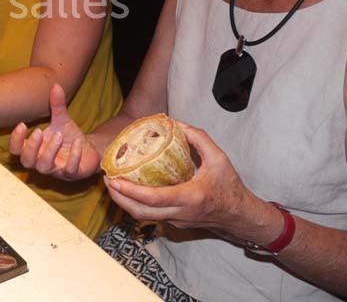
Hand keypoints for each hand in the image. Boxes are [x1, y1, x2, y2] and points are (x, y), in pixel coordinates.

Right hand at [8, 83, 101, 180]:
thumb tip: (56, 85)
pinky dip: (73, 157)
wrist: (89, 150)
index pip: (16, 149)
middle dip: (31, 147)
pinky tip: (77, 143)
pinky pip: (69, 170)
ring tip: (59, 135)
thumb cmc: (68, 137)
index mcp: (35, 149)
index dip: (16, 140)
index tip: (22, 124)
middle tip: (39, 131)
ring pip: (44, 167)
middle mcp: (42, 161)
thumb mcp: (62, 120)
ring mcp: (56, 169)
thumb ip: (57, 105)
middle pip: (27, 161)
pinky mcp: (72, 174)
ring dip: (50, 151)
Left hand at [104, 122, 268, 239]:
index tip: (114, 180)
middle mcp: (180, 213)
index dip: (130, 191)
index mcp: (190, 197)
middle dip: (119, 197)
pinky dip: (136, 205)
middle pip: (141, 212)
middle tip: (107, 180)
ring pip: (143, 217)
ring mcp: (176, 222)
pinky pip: (150, 216)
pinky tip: (130, 190)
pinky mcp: (174, 224)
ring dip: (124, 203)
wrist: (240, 216)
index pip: (154, 199)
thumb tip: (176, 123)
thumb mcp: (219, 158)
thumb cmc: (229, 187)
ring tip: (113, 184)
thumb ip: (198, 138)